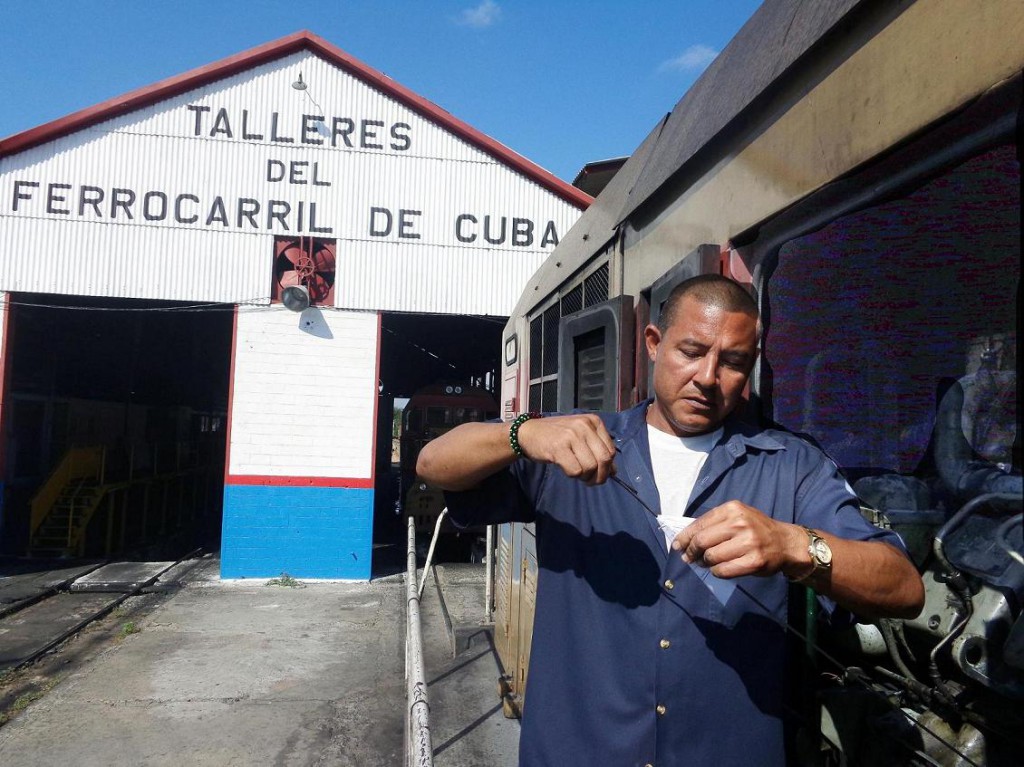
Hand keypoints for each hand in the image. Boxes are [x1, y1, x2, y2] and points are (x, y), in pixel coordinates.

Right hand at [517, 414, 616, 484]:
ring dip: (585, 477)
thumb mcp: (581, 437)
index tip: (599, 473)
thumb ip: (597, 450)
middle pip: (604, 459)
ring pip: (590, 466)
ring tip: (577, 473)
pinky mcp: (559, 447)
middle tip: (591, 481)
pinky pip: (575, 470)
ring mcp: (571, 435)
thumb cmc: (557, 435)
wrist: (528, 432)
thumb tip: (614, 472)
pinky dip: (573, 475)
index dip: (608, 467)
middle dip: (600, 476)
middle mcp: (584, 426)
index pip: (611, 450)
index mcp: (593, 421)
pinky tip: (566, 469)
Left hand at [671, 501, 805, 578]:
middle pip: (702, 541)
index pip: (700, 524)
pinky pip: (723, 570)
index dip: (684, 537)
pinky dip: (716, 572)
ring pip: (711, 557)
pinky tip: (718, 569)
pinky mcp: (754, 561)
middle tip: (689, 558)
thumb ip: (714, 523)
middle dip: (691, 551)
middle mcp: (740, 523)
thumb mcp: (737, 516)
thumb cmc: (756, 529)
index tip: (677, 545)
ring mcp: (748, 543)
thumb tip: (685, 539)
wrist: (785, 542)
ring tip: (705, 563)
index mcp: (732, 509)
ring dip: (704, 563)